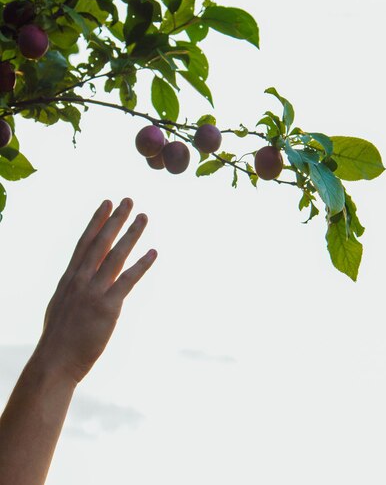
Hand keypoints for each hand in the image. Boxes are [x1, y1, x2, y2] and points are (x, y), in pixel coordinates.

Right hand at [33, 198, 156, 383]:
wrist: (55, 362)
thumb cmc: (58, 338)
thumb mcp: (61, 305)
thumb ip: (73, 289)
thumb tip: (80, 280)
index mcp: (70, 278)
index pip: (85, 242)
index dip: (97, 221)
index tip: (107, 203)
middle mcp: (81, 280)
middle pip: (100, 242)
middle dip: (115, 219)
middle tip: (128, 200)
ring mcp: (93, 292)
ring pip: (115, 256)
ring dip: (131, 234)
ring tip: (143, 217)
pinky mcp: (107, 307)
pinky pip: (127, 281)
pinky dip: (141, 265)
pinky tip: (153, 253)